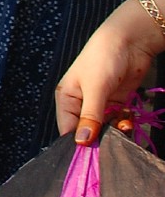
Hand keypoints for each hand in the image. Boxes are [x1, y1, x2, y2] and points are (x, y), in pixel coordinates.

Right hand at [55, 0, 163, 142]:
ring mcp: (100, 104)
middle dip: (98, 140)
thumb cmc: (103, 58)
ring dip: (114, 133)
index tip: (90, 157)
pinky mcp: (116, 103)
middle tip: (109, 147)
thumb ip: (89, 116)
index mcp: (67, 98)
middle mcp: (81, 104)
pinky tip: (128, 121)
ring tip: (122, 129)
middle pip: (86, 132)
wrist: (130, 40)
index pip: (67, 129)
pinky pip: (117, 122)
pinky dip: (123, 125)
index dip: (78, 144)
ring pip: (104, 129)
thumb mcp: (95, 88)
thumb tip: (81, 142)